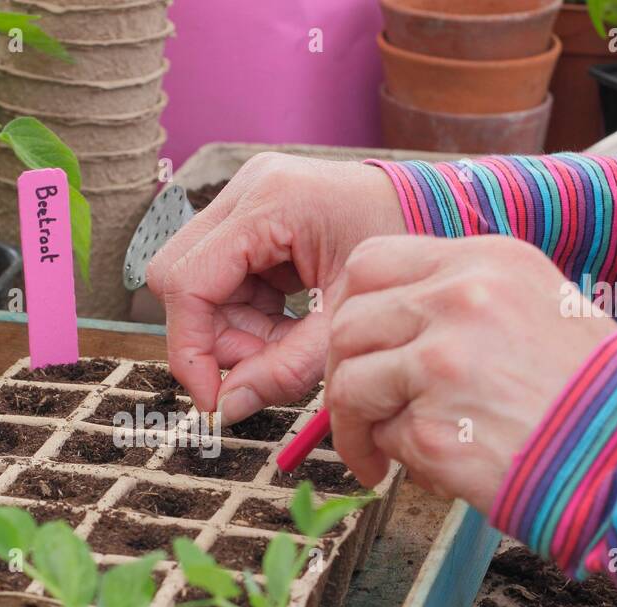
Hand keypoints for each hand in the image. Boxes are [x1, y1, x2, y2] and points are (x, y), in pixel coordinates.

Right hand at [147, 154, 404, 421]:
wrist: (438, 214)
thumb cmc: (401, 261)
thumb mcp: (345, 322)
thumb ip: (287, 367)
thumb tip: (229, 408)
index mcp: (270, 202)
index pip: (187, 282)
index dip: (189, 348)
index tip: (213, 398)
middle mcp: (247, 189)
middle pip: (178, 278)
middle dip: (211, 337)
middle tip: (258, 369)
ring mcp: (246, 198)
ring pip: (195, 283)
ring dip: (231, 329)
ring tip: (286, 344)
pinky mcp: (251, 214)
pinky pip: (220, 278)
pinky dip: (246, 314)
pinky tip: (286, 323)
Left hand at [325, 234, 616, 512]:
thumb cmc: (595, 392)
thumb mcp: (534, 304)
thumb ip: (459, 302)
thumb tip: (384, 326)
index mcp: (484, 261)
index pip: (370, 262)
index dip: (350, 307)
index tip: (355, 344)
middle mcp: (459, 300)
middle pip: (347, 323)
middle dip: (341, 373)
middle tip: (355, 408)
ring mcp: (442, 364)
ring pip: (350, 384)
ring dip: (355, 425)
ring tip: (378, 452)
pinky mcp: (433, 429)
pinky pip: (383, 439)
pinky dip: (397, 458)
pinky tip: (436, 466)